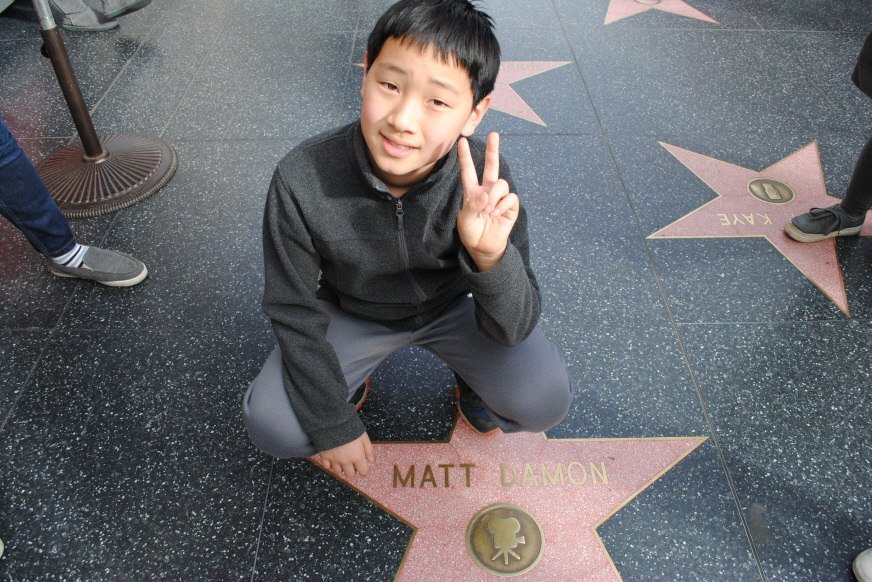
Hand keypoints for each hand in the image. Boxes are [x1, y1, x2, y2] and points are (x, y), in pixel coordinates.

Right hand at [319, 432, 373, 477]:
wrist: (333, 422)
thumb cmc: (350, 428)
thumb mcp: (363, 437)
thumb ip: (368, 449)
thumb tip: (371, 460)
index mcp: (357, 457)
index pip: (363, 472)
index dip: (364, 471)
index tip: (363, 469)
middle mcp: (346, 461)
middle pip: (350, 474)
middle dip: (352, 469)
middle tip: (352, 462)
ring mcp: (334, 460)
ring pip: (338, 472)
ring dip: (341, 467)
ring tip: (342, 459)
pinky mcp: (325, 456)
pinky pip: (327, 467)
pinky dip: (330, 465)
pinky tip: (333, 458)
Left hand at [456, 132, 519, 271]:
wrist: (484, 247)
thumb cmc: (471, 233)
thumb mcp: (465, 220)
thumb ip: (472, 206)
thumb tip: (485, 195)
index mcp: (472, 192)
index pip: (468, 171)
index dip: (465, 157)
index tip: (462, 141)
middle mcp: (486, 191)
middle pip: (491, 166)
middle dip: (493, 149)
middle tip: (494, 134)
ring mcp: (499, 197)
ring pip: (501, 183)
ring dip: (494, 195)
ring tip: (489, 209)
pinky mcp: (510, 206)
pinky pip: (510, 197)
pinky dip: (503, 204)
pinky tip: (497, 213)